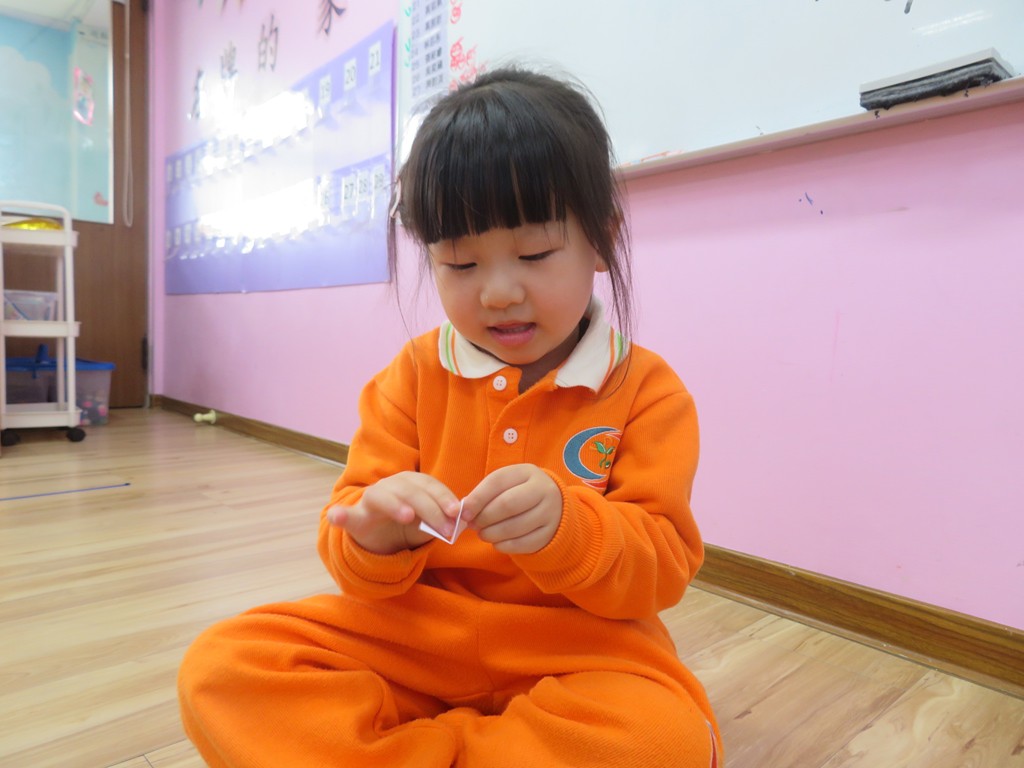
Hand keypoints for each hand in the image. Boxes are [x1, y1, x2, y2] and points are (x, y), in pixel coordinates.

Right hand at [327, 471, 459, 554]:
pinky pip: (344, 515)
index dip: (443, 496)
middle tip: (445, 526)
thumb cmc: (409, 525)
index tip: (457, 511)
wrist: (380, 538)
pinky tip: (337, 517)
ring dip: (395, 505)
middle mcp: (390, 486)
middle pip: (409, 490)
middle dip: (429, 507)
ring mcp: (369, 500)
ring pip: (381, 497)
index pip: (428, 484)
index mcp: (410, 483)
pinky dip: (340, 515)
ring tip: (407, 516)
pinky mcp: (354, 518)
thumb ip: (445, 521)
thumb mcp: (429, 524)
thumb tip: (465, 522)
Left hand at [462, 464, 561, 554]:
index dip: (477, 498)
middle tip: (473, 525)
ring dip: (492, 533)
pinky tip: (497, 542)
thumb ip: (484, 495)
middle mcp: (543, 490)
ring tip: (483, 534)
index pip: (497, 481)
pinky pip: (522, 544)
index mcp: (527, 472)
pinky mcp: (550, 533)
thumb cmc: (519, 494)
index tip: (463, 512)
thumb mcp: (505, 486)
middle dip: (484, 517)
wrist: (554, 506)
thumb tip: (460, 511)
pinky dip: (504, 545)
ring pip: (515, 527)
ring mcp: (550, 512)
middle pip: (507, 504)